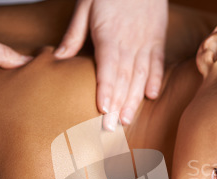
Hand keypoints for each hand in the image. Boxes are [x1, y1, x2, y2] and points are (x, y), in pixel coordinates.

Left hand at [54, 0, 167, 130]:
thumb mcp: (85, 6)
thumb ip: (74, 34)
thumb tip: (58, 59)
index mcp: (109, 35)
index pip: (107, 68)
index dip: (105, 90)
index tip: (102, 110)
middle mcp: (129, 42)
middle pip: (123, 78)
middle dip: (117, 105)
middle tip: (111, 128)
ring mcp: (146, 42)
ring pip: (140, 76)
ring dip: (134, 99)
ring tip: (127, 120)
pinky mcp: (157, 40)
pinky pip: (157, 63)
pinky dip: (155, 80)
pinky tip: (151, 96)